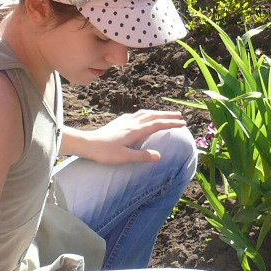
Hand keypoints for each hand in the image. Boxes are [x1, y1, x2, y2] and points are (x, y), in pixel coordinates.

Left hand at [71, 109, 185, 162]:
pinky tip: (144, 117)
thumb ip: (142, 156)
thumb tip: (159, 156)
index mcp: (135, 131)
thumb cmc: (105, 152)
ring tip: (165, 115)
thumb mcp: (124, 157)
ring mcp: (125, 121)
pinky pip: (137, 114)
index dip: (171, 123)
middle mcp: (132, 123)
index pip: (157, 124)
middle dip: (167, 115)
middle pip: (153, 115)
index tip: (183, 123)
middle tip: (180, 116)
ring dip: (157, 113)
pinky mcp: (119, 122)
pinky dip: (146, 114)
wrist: (87, 144)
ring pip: (145, 113)